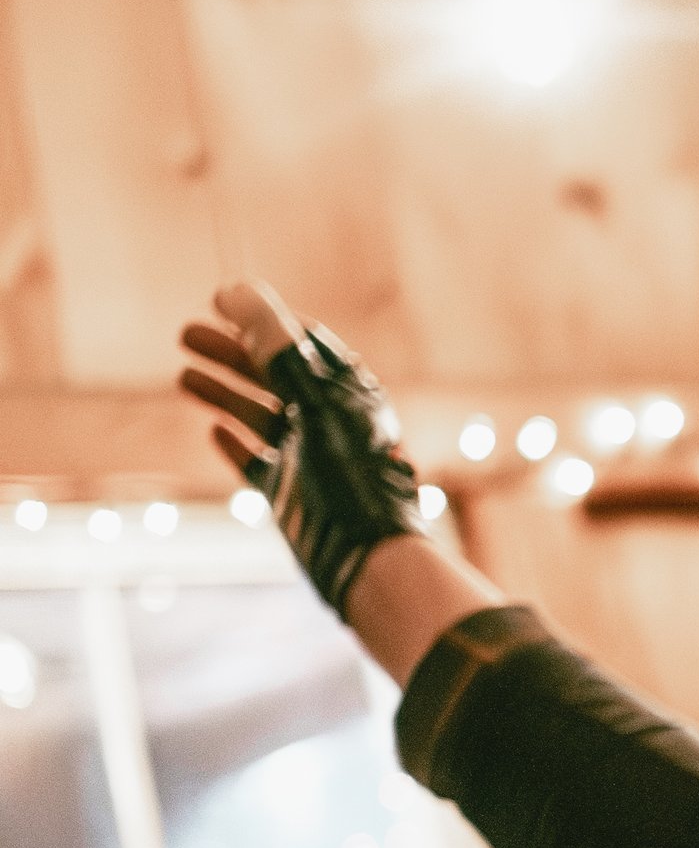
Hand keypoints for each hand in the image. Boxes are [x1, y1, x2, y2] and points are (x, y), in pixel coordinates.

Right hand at [179, 282, 426, 616]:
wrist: (365, 556)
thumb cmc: (349, 473)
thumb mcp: (313, 398)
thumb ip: (276, 346)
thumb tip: (234, 291)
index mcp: (348, 392)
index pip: (300, 342)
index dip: (260, 319)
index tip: (218, 302)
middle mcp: (330, 422)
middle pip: (273, 375)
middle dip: (229, 352)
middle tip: (184, 335)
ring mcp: (310, 459)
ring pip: (260, 416)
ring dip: (223, 393)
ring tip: (183, 378)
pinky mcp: (293, 496)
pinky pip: (260, 464)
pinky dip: (236, 445)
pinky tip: (213, 431)